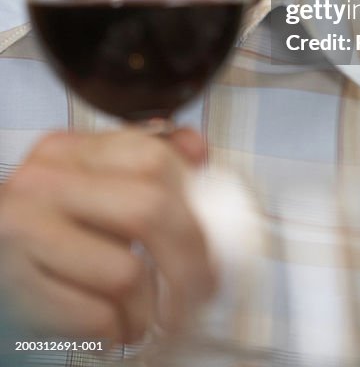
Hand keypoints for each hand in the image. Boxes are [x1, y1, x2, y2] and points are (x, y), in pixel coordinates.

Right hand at [0, 128, 216, 343]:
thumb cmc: (40, 246)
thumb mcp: (84, 194)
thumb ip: (139, 168)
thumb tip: (198, 152)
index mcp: (65, 152)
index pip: (153, 157)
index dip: (195, 203)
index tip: (213, 238)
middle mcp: (41, 183)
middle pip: (150, 209)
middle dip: (191, 261)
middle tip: (203, 292)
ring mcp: (22, 234)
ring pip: (127, 273)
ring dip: (147, 312)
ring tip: (138, 320)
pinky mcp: (14, 290)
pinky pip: (97, 318)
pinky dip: (116, 334)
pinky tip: (108, 332)